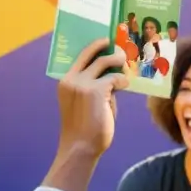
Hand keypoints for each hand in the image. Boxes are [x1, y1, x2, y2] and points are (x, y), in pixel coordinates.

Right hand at [55, 38, 127, 158]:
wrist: (81, 148)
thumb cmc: (85, 129)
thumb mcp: (86, 103)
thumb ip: (96, 87)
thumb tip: (114, 74)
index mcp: (65, 82)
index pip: (80, 56)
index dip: (94, 47)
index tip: (106, 42)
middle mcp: (71, 79)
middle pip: (91, 52)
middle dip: (107, 47)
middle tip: (120, 49)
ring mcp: (83, 83)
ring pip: (105, 61)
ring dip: (118, 62)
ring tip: (125, 66)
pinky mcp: (97, 90)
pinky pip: (115, 78)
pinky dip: (122, 81)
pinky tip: (124, 86)